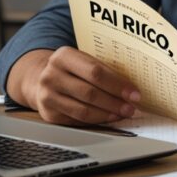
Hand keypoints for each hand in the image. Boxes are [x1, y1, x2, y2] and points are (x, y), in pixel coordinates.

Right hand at [18, 46, 140, 125]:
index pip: (95, 72)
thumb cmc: (72, 69)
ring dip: (107, 114)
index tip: (134, 93)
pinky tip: (108, 117)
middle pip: (90, 93)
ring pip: (84, 110)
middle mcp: (51, 75)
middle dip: (115, 102)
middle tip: (131, 107)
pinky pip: (77, 120)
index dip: (117, 84)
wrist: (42, 79)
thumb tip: (131, 86)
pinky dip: (96, 120)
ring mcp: (47, 96)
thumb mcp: (82, 60)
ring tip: (122, 113)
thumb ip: (101, 68)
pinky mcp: (48, 114)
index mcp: (63, 56)